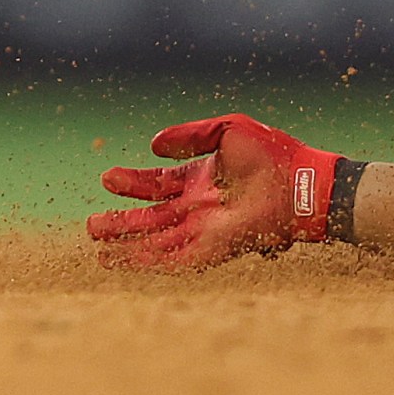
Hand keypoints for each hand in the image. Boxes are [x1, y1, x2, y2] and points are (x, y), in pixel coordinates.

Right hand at [87, 113, 343, 270]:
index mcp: (200, 179)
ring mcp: (204, 231)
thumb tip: (152, 145)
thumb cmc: (273, 153)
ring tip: (98, 252)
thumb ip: (190, 135)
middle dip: (121, 223)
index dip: (131, 183)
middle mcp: (198, 208)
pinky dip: (150, 263)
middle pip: (150, 219)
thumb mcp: (227, 130)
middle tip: (91, 228)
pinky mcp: (213, 250)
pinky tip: (128, 264)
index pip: (157, 184)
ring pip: (156, 243)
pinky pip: (176, 260)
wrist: (302, 184)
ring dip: (128, 248)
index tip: (106, 178)